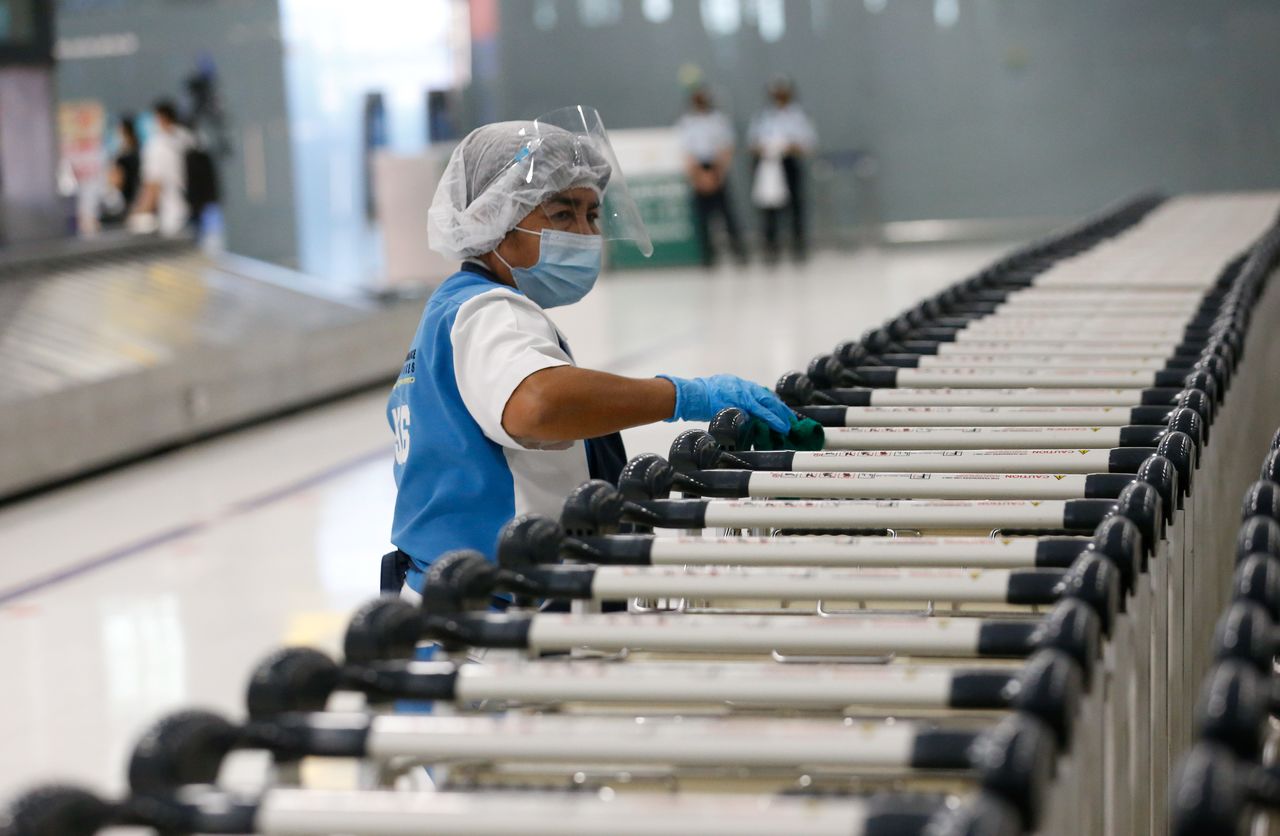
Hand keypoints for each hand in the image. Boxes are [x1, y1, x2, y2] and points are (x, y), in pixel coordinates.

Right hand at [658, 374, 792, 432]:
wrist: (690, 395)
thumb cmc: (698, 397)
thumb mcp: (717, 394)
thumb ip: (728, 401)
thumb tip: (735, 412)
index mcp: (737, 384)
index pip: (758, 393)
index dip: (770, 403)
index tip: (779, 410)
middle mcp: (742, 386)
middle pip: (767, 397)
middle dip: (780, 408)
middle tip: (791, 419)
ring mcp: (742, 393)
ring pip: (767, 403)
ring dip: (779, 414)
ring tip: (788, 425)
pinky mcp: (741, 402)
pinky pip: (761, 411)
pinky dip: (771, 418)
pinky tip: (780, 425)